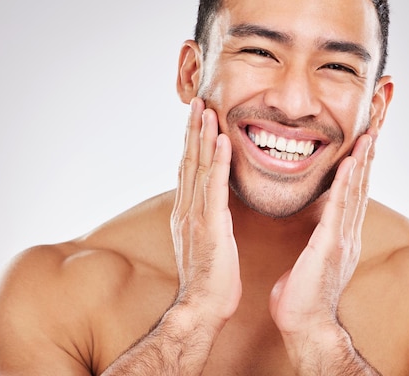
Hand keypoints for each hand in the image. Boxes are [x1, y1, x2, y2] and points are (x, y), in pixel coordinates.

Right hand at [170, 98, 241, 326]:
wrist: (202, 307)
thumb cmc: (209, 279)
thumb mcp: (204, 243)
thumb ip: (205, 220)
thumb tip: (211, 206)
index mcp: (186, 213)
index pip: (187, 169)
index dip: (191, 142)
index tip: (196, 118)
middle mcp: (186, 209)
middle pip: (188, 160)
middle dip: (192, 130)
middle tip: (196, 101)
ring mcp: (195, 215)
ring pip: (197, 167)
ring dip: (202, 136)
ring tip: (205, 109)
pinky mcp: (209, 224)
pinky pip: (213, 185)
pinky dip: (217, 160)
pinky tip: (222, 139)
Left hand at [269, 133, 373, 345]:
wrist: (305, 324)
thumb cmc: (303, 296)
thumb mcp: (312, 260)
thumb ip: (318, 242)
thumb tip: (315, 234)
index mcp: (342, 235)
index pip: (353, 194)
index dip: (360, 166)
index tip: (363, 142)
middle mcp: (348, 233)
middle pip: (362, 187)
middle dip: (368, 157)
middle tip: (375, 128)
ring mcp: (343, 238)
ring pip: (356, 192)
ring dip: (363, 162)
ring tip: (369, 135)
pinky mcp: (332, 245)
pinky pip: (341, 207)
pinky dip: (348, 183)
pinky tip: (352, 162)